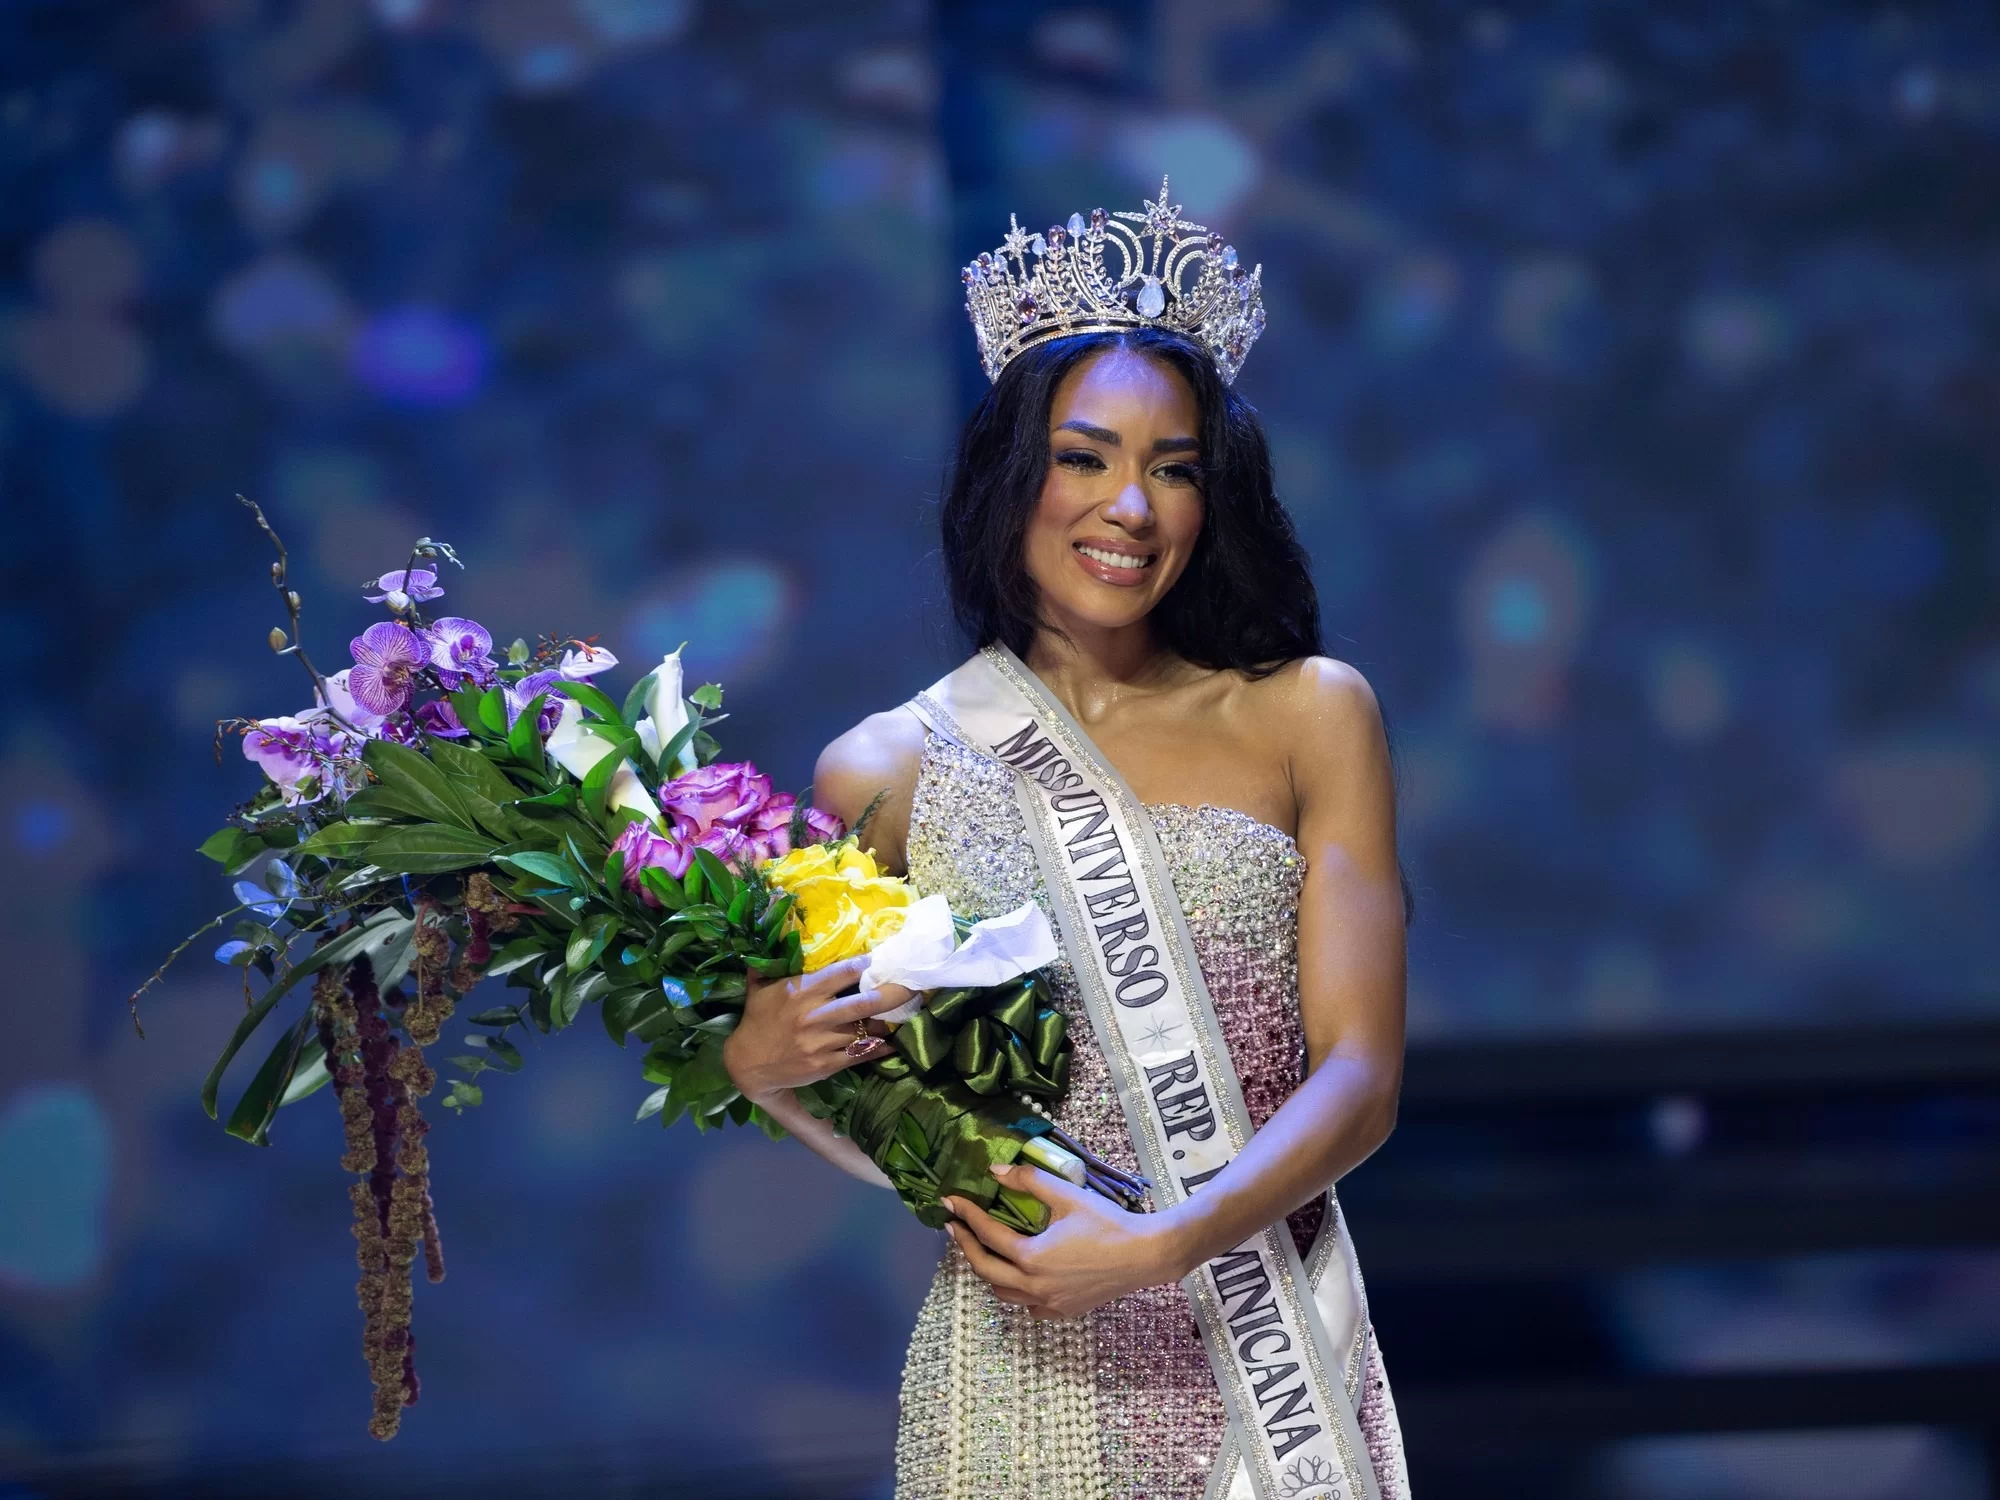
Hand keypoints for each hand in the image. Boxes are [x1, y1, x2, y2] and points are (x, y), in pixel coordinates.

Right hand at [722, 958, 913, 1101]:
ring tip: (907, 1013)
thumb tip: (770, 931)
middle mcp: (815, 1015)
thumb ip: (769, 963)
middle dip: (894, 993)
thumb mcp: (759, 988)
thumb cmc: (756, 1021)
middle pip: (865, 1003)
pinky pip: (860, 1055)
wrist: (747, 1065)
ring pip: (867, 1030)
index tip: (885, 958)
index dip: (868, 964)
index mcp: (802, 991)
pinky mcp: (826, 1064)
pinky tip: (893, 1043)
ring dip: (888, 1023)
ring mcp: (822, 1042)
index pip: (843, 972)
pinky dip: (879, 1048)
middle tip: (914, 986)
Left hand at [944, 1162, 1186, 1319]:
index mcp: (1031, 1257)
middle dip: (964, 1246)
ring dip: (988, 1271)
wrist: (1144, 1255)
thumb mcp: (1067, 1196)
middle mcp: (1033, 1286)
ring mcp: (1048, 1302)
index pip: (987, 1234)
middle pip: (984, 1269)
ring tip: (984, 1250)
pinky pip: (1028, 1307)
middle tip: (954, 1226)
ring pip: (1003, 1293)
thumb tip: (996, 1170)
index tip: (951, 1202)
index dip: (966, 1215)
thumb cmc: (1107, 1223)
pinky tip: (1021, 1277)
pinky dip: (1016, 1292)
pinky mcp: (1064, 1310)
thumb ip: (1029, 1181)